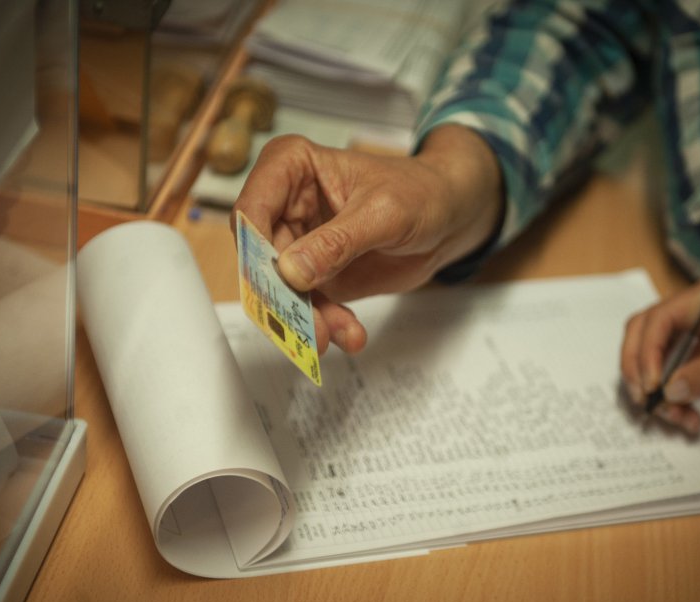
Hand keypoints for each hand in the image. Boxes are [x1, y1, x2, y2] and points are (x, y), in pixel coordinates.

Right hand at [233, 125, 501, 354]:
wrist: (448, 216)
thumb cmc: (420, 193)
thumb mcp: (384, 213)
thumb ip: (337, 242)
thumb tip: (290, 271)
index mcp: (291, 167)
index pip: (251, 210)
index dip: (255, 251)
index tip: (278, 282)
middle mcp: (284, 205)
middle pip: (260, 260)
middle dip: (285, 299)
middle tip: (311, 329)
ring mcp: (296, 243)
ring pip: (280, 291)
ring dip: (307, 320)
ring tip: (336, 336)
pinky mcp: (314, 275)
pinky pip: (306, 307)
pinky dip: (326, 325)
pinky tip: (349, 334)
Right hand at [620, 281, 699, 433]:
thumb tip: (670, 389)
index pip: (658, 320)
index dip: (647, 352)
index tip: (653, 387)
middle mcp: (687, 315)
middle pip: (641, 337)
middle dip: (638, 371)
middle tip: (646, 402)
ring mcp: (685, 340)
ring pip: (647, 362)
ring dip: (654, 393)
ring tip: (680, 418)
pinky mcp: (688, 362)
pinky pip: (664, 381)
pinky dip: (668, 402)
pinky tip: (687, 418)